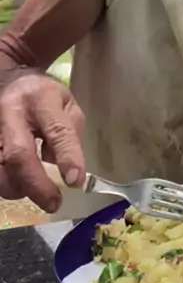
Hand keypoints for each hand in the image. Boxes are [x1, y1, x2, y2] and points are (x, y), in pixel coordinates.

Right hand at [0, 72, 85, 212]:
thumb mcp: (66, 105)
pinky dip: (6, 184)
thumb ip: (68, 136)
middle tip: (53, 203)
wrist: (9, 79)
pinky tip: (18, 183)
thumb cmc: (43, 96)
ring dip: (18, 188)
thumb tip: (66, 174)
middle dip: (36, 185)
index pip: (56, 130)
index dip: (67, 157)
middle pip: (17, 155)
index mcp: (41, 99)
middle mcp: (10, 112)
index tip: (76, 181)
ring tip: (35, 190)